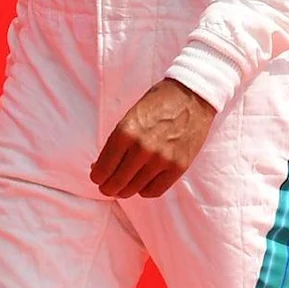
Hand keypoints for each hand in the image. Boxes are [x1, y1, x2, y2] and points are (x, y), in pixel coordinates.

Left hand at [91, 80, 216, 198]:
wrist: (192, 96)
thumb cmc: (158, 104)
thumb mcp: (129, 117)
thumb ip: (116, 142)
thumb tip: (101, 167)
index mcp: (125, 132)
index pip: (102, 168)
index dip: (97, 176)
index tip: (97, 177)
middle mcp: (142, 148)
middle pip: (116, 183)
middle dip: (108, 187)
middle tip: (107, 186)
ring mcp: (161, 159)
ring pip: (134, 189)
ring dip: (125, 190)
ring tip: (124, 186)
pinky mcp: (178, 167)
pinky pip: (155, 191)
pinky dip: (145, 191)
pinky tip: (142, 184)